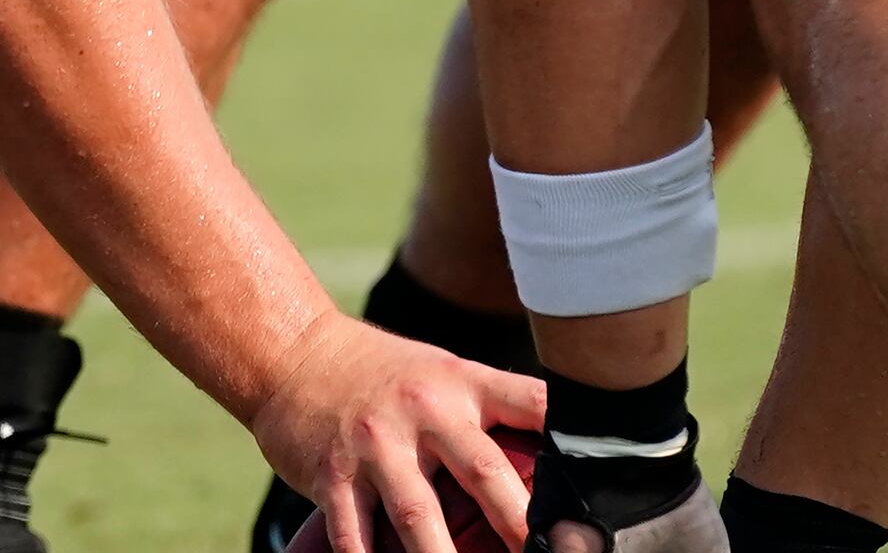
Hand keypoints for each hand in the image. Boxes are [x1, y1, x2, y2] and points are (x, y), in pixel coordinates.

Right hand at [252, 314, 548, 552]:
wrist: (290, 353)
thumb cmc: (381, 372)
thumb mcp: (443, 373)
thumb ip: (493, 408)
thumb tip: (557, 455)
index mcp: (460, 384)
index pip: (531, 404)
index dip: (568, 438)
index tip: (597, 480)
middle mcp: (421, 412)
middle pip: (482, 470)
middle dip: (518, 520)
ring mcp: (374, 445)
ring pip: (417, 514)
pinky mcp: (332, 475)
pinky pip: (355, 535)